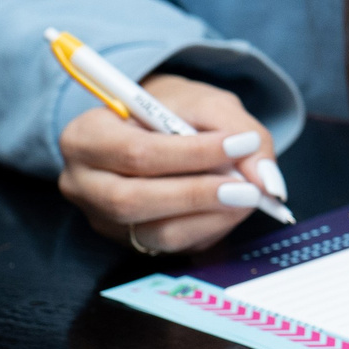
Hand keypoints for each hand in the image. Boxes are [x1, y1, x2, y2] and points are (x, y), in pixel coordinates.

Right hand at [57, 74, 279, 254]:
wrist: (152, 126)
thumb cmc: (171, 110)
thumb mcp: (203, 102)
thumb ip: (235, 129)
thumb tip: (266, 180)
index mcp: (86, 137)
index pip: (136, 153)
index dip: (193, 153)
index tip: (241, 144)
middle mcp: (82, 183)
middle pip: (134, 200)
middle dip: (199, 194)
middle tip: (249, 186)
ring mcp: (102, 218)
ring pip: (154, 232)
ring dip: (209, 216)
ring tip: (248, 195)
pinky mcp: (127, 241)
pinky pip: (171, 246)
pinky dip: (209, 228)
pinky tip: (232, 208)